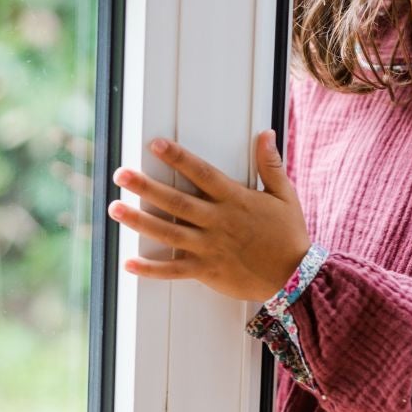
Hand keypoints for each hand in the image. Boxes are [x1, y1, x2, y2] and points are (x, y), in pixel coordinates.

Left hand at [108, 131, 311, 302]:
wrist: (296, 277)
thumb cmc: (289, 236)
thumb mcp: (285, 196)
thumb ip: (270, 165)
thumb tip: (265, 134)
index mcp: (235, 200)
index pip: (201, 173)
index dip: (178, 158)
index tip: (156, 144)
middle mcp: (217, 222)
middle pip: (176, 201)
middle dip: (146, 186)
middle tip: (120, 174)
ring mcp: (209, 247)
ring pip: (168, 232)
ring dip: (140, 221)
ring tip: (115, 208)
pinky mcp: (207, 271)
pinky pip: (174, 271)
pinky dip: (150, 269)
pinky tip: (128, 263)